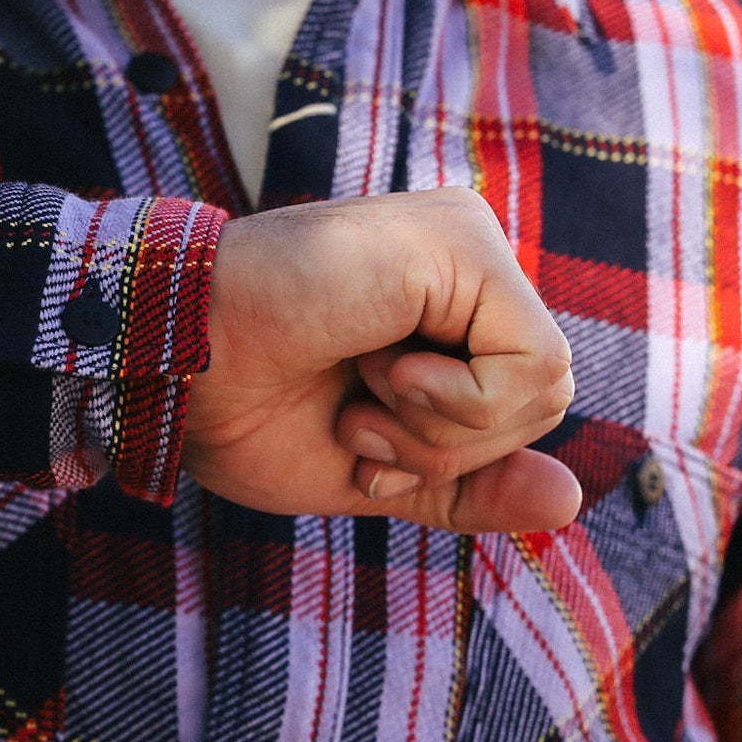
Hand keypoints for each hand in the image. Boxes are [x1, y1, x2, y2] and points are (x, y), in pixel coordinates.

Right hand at [183, 187, 581, 531]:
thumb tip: (570, 501)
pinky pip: (532, 365)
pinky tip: (377, 363)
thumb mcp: (377, 468)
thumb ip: (468, 485)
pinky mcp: (463, 241)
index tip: (355, 437)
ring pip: (544, 387)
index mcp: (446, 304)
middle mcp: (466, 260)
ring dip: (437, 425)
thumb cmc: (244, 408)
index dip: (446, 456)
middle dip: (446, 447)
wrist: (172, 367)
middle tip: (354, 412)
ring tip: (357, 383)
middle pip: (543, 402)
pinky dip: (453, 401)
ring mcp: (466, 241)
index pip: (521, 408)